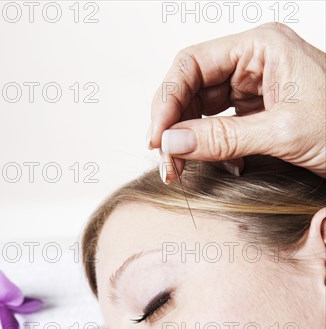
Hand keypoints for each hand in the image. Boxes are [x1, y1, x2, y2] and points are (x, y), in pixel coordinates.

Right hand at [149, 23, 325, 179]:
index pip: (192, 64)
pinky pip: (221, 128)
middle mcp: (255, 63)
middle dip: (175, 126)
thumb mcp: (284, 134)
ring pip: (203, 110)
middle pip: (192, 88)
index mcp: (262, 47)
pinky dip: (213, 149)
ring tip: (183, 170)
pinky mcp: (260, 114)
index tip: (156, 139)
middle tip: (167, 164)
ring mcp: (257, 89)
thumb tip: (171, 144)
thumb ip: (224, 139)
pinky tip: (221, 167)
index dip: (166, 101)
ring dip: (190, 141)